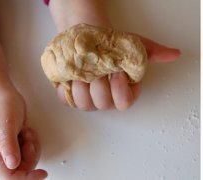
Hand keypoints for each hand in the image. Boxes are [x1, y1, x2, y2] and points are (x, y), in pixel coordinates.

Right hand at [0, 87, 46, 179]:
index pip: (10, 177)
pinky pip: (26, 152)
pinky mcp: (12, 144)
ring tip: (25, 131)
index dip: (27, 177)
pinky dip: (30, 142)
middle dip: (30, 155)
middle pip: (21, 170)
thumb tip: (12, 165)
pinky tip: (25, 130)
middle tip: (28, 137)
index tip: (41, 173)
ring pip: (26, 161)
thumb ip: (9, 145)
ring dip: (31, 147)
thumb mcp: (6, 124)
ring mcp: (5, 150)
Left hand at [56, 35, 180, 110]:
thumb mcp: (132, 45)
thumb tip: (173, 54)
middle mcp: (105, 98)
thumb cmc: (109, 44)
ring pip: (84, 104)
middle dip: (99, 85)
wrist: (87, 38)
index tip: (116, 71)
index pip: (124, 102)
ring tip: (81, 71)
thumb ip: (151, 52)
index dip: (119, 88)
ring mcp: (87, 98)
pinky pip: (66, 100)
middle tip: (97, 69)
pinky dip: (66, 89)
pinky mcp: (69, 94)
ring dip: (82, 86)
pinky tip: (70, 77)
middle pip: (103, 104)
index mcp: (122, 91)